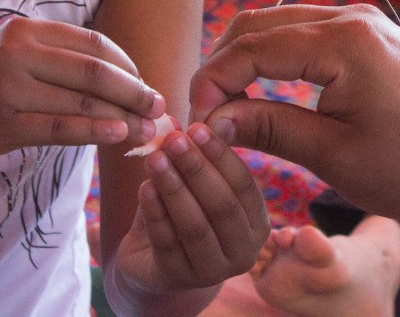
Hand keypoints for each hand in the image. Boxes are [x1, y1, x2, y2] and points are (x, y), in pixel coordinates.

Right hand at [0, 16, 165, 167]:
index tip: (147, 85)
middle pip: (93, 71)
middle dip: (134, 91)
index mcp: (28, 29)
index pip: (94, 44)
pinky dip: (95, 131)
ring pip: (80, 101)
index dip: (129, 66)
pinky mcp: (2, 123)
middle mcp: (17, 51)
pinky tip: (119, 134)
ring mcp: (7, 86)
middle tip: (160, 107)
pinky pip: (60, 127)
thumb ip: (66, 62)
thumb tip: (132, 81)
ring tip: (147, 130)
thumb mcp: (22, 58)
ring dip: (122, 117)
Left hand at [110, 123, 269, 306]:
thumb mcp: (193, 181)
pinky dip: (155, 212)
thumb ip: (199, 155)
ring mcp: (212, 271)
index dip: (220, 155)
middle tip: (174, 139)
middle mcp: (243, 252)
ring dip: (174, 188)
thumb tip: (204, 120)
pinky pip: (167, 242)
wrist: (151, 256)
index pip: (243, 185)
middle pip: (222, 206)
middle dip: (196, 169)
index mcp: (256, 223)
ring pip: (195, 226)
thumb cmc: (181, 209)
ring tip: (154, 158)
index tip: (196, 127)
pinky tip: (143, 187)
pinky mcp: (179, 279)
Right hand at [190, 4, 399, 220]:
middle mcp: (350, 17)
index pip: (250, 48)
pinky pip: (305, 31)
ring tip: (227, 107)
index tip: (195, 124)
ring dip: (245, 58)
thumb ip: (270, 129)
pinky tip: (264, 91)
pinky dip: (274, 54)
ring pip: (278, 22)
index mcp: (343, 43)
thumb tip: (212, 121)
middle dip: (221, 65)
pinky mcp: (370, 33)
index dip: (212, 83)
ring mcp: (363, 20)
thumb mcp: (336, 157)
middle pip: (257, 24)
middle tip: (204, 115)